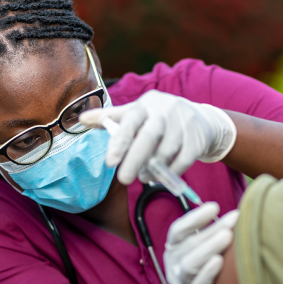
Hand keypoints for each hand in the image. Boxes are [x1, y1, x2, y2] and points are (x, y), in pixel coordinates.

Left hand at [78, 90, 236, 184]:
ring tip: (143, 176)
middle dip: (135, 160)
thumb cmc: (160, 119)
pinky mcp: (198, 138)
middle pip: (149, 136)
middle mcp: (166, 109)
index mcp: (146, 103)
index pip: (130, 119)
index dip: (119, 141)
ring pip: (166, 151)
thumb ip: (110, 118)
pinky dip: (171, 171)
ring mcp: (185, 122)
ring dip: (153, 168)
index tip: (109, 162)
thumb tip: (80, 118)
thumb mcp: (136, 114)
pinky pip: (183, 160)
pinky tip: (162, 175)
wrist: (202, 120)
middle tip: (124, 180)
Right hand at [163, 203, 239, 283]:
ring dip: (209, 248)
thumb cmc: (207, 268)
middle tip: (232, 220)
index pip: (178, 230)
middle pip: (189, 244)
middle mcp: (173, 264)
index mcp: (174, 248)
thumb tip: (236, 214)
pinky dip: (207, 273)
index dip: (195, 217)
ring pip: (190, 264)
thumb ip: (212, 232)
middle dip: (211, 230)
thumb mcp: (204, 249)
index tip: (214, 206)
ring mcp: (180, 283)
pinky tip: (220, 262)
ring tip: (227, 236)